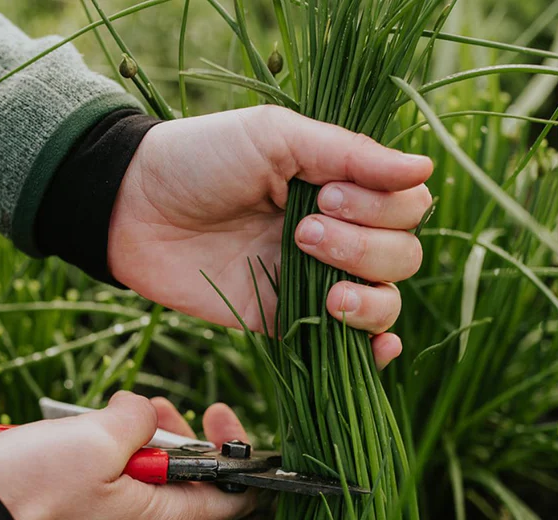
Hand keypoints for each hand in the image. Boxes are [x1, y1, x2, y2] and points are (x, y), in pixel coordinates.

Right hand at [0, 392, 256, 519]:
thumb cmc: (28, 493)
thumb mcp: (94, 437)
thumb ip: (135, 419)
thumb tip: (141, 413)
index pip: (231, 498)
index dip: (232, 451)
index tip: (215, 412)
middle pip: (176, 485)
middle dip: (166, 437)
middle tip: (141, 407)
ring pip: (132, 491)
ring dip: (123, 449)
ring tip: (92, 422)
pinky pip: (96, 503)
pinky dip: (92, 470)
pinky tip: (63, 448)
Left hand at [108, 105, 433, 368]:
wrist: (132, 207)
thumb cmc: (199, 158)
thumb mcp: (275, 136)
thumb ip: (349, 154)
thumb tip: (425, 167)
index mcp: (341, 184)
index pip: (406, 206)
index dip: (382, 206)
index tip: (328, 194)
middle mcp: (337, 232)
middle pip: (402, 255)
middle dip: (364, 247)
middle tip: (302, 231)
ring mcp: (313, 280)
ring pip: (383, 300)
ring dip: (367, 294)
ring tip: (317, 277)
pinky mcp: (284, 321)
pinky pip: (345, 344)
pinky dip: (372, 346)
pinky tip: (375, 343)